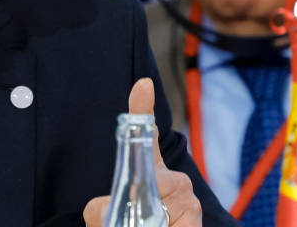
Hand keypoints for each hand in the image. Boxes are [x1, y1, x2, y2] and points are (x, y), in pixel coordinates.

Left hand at [83, 78, 202, 226]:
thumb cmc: (124, 222)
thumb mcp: (101, 215)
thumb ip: (99, 210)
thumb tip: (107, 211)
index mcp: (148, 172)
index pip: (145, 136)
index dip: (142, 108)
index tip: (143, 84)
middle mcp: (173, 181)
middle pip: (156, 184)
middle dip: (139, 205)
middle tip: (135, 217)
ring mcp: (189, 200)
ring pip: (166, 209)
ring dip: (150, 224)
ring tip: (148, 226)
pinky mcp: (196, 220)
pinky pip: (181, 226)